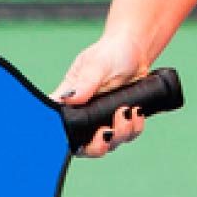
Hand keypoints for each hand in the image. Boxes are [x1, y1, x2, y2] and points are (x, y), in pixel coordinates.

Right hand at [54, 34, 151, 158]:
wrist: (135, 50)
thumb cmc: (109, 52)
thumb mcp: (96, 65)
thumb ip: (85, 83)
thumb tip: (71, 99)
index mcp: (69, 101)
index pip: (59, 126)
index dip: (65, 140)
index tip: (79, 139)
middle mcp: (85, 114)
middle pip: (84, 145)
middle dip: (97, 146)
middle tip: (108, 132)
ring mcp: (103, 118)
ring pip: (109, 142)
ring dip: (120, 133)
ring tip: (128, 111)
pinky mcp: (121, 119)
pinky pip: (127, 134)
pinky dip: (134, 128)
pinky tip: (137, 113)